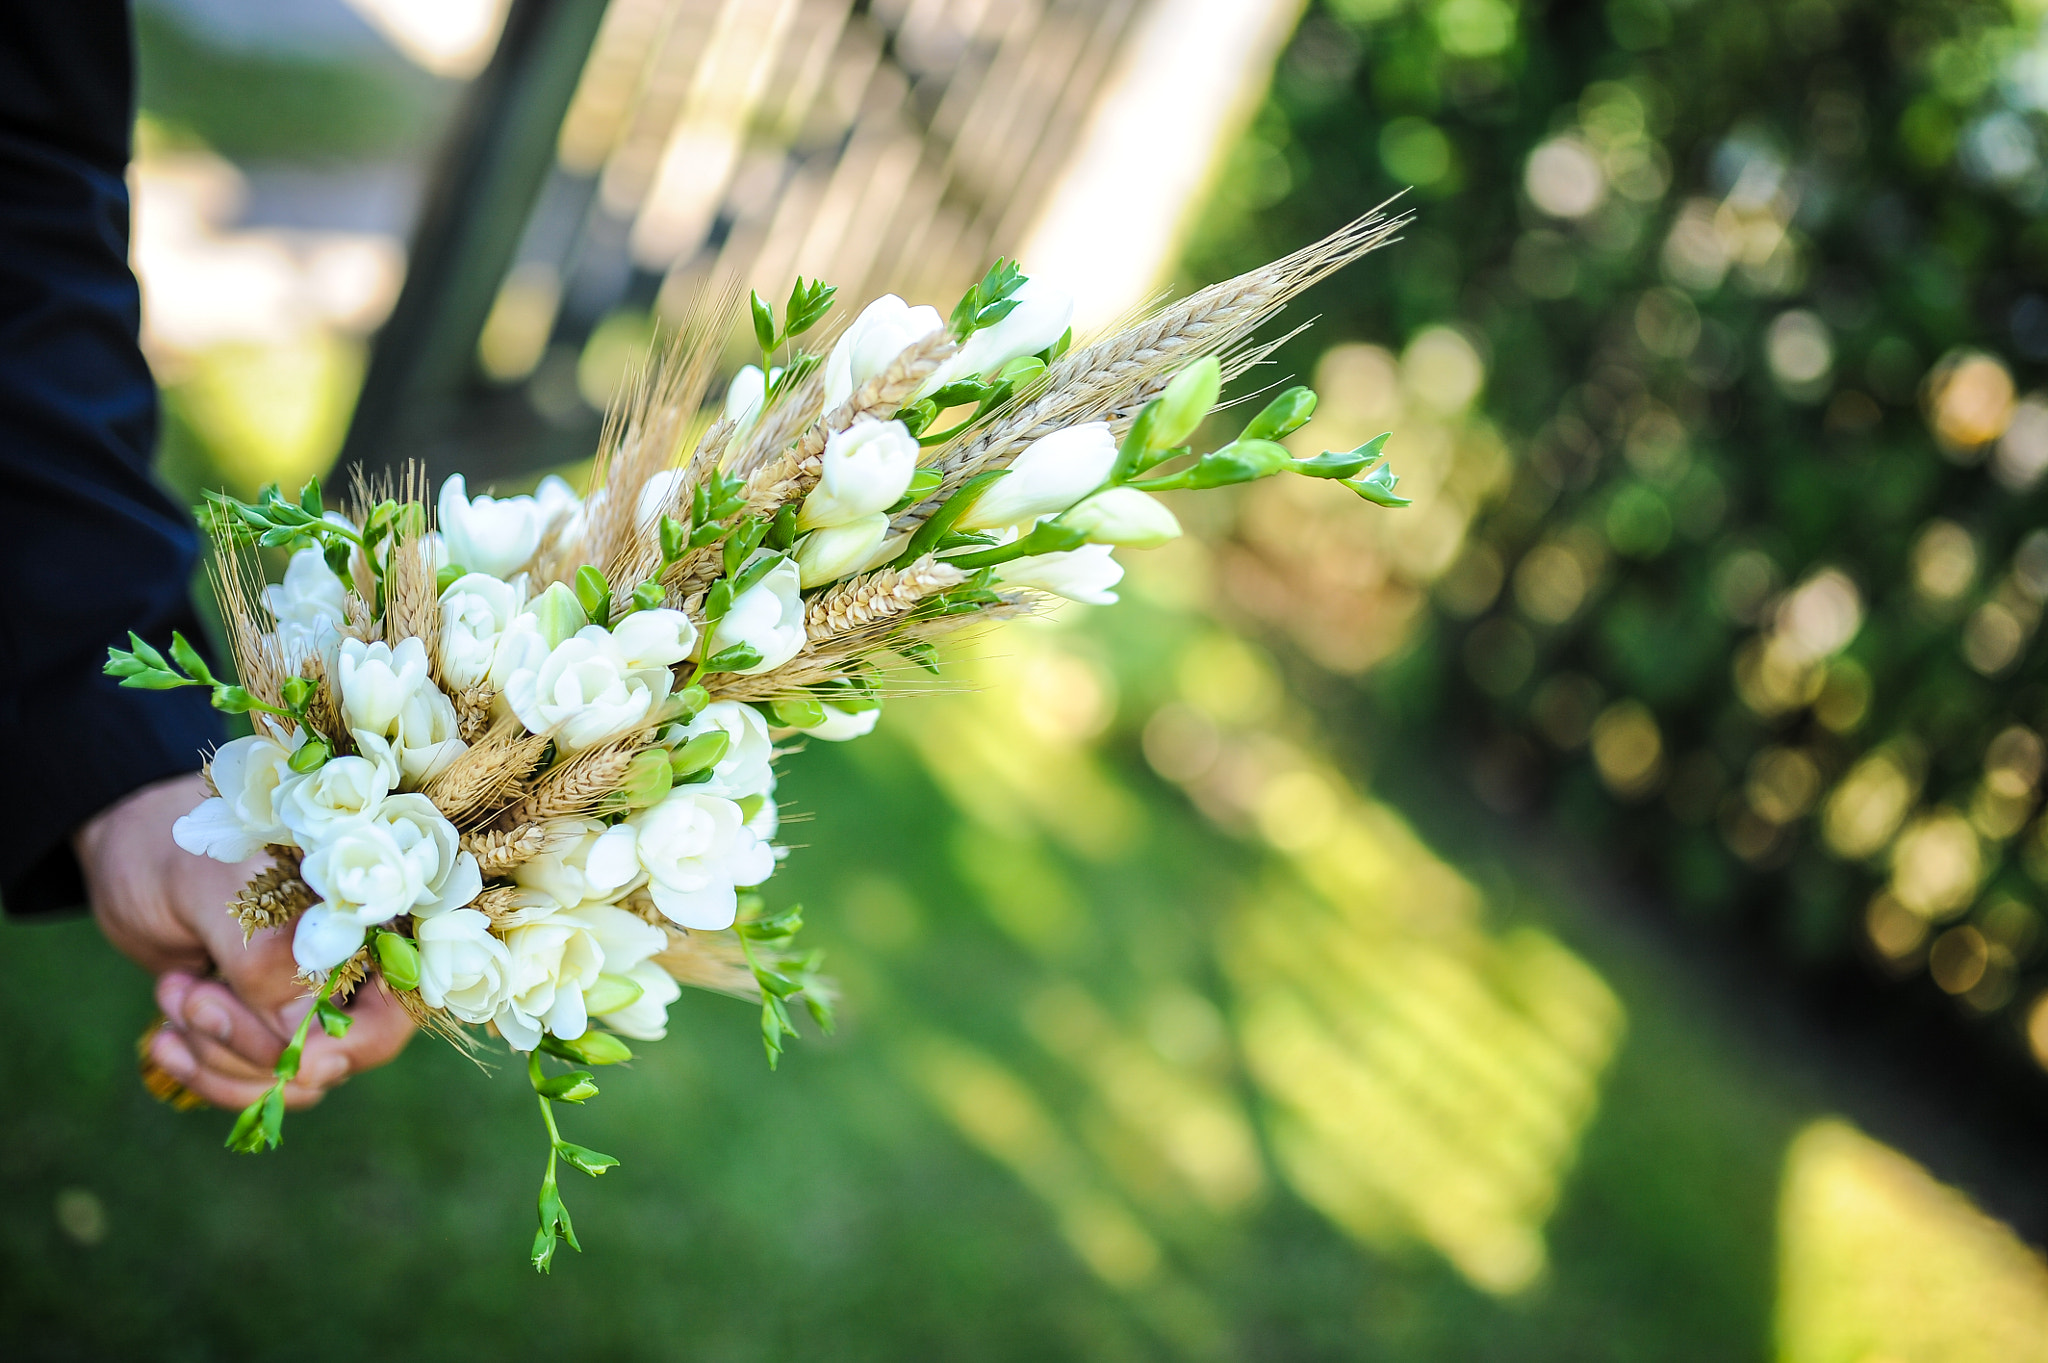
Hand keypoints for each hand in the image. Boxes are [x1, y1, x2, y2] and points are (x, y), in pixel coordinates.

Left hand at [74, 771, 414, 1109]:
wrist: (127, 848)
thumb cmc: (177, 845)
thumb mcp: (214, 886)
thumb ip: (264, 955)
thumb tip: (297, 1032)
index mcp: (371, 905)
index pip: (404, 994)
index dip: (357, 1039)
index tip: (294, 1063)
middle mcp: (358, 956)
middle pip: (349, 1050)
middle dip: (263, 1047)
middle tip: (194, 1000)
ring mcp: (315, 997)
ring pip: (296, 1075)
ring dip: (222, 1056)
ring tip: (174, 995)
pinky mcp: (269, 1027)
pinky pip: (257, 1083)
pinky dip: (208, 1071)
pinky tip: (164, 1038)